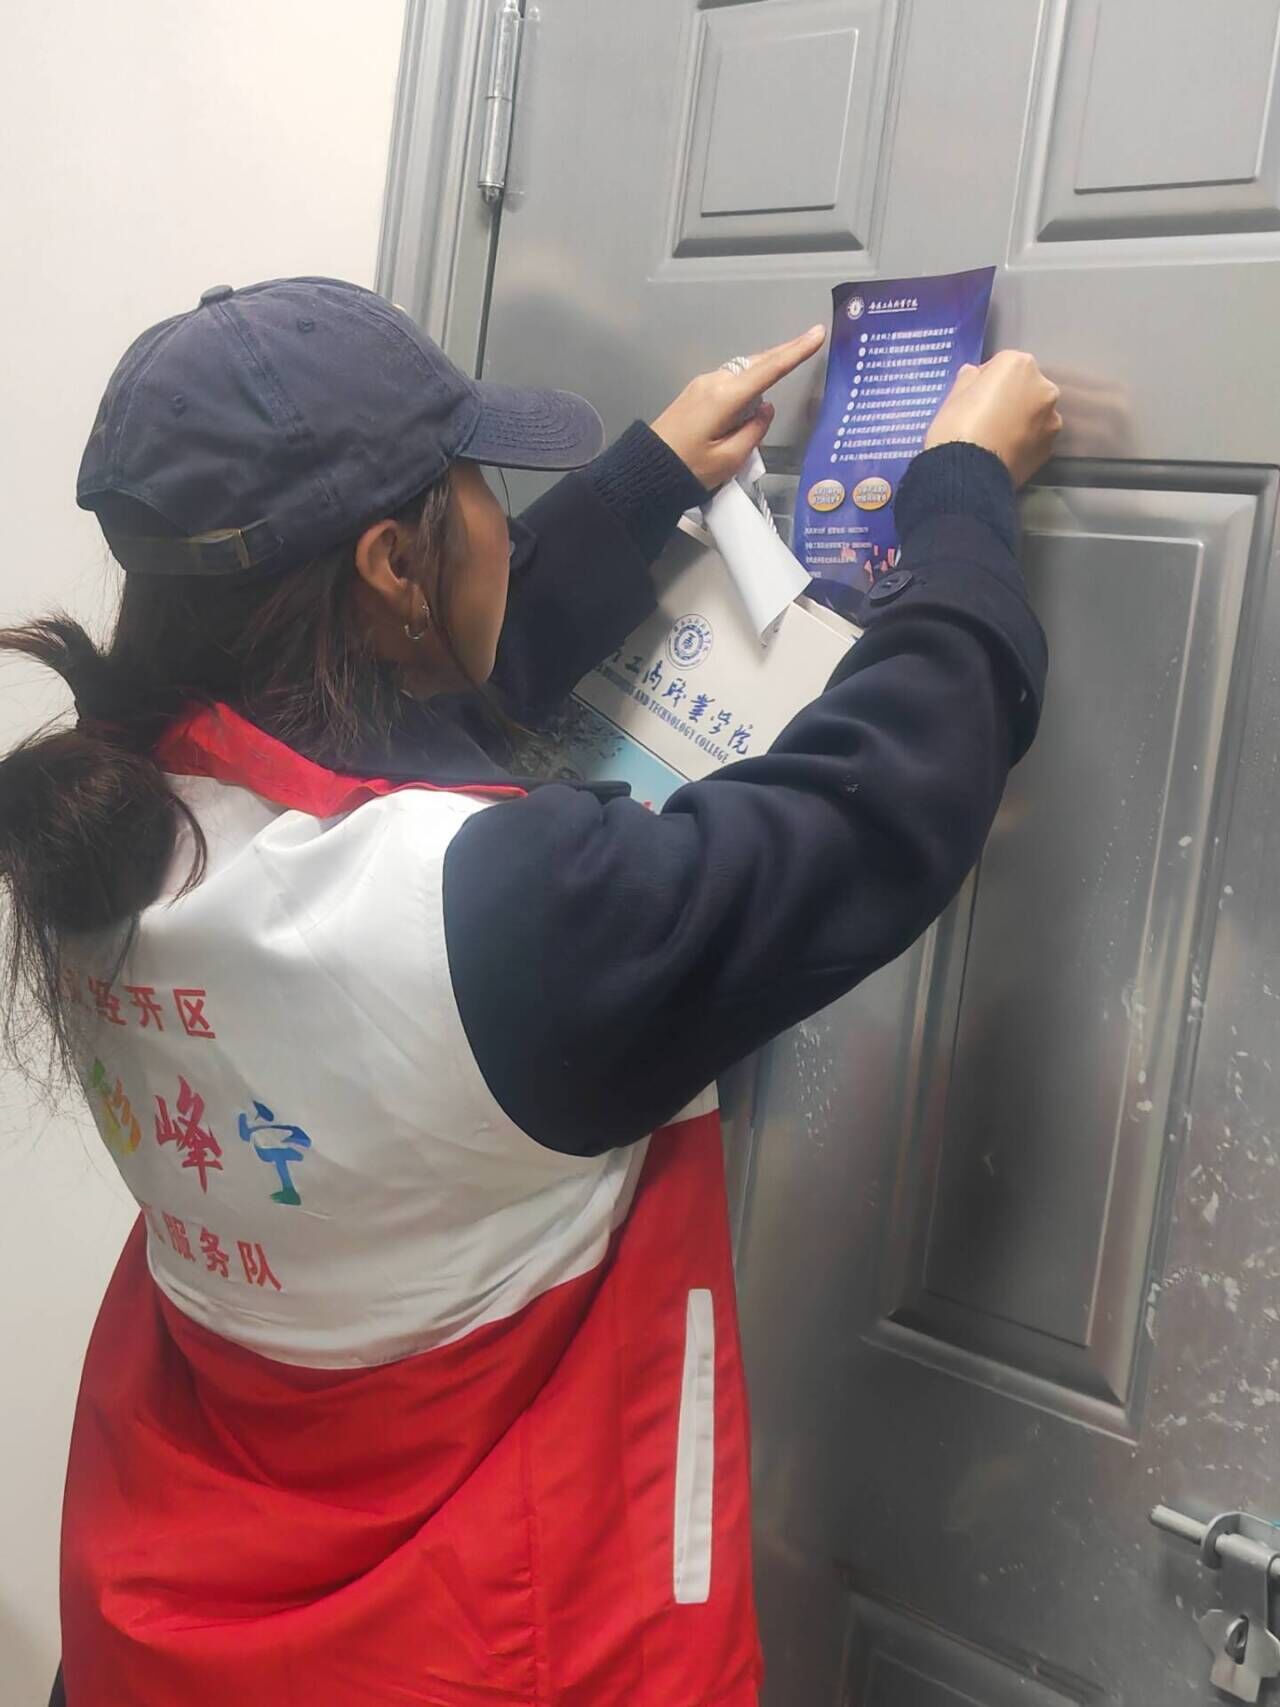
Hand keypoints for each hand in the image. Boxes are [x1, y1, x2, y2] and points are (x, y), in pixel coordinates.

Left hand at [651, 325, 825, 488]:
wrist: (645, 470)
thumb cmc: (686, 469)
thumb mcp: (729, 460)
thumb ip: (754, 432)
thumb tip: (766, 411)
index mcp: (725, 397)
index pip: (768, 370)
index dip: (795, 352)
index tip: (817, 334)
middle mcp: (714, 382)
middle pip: (756, 364)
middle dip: (783, 354)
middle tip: (809, 340)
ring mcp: (702, 385)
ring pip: (743, 373)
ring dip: (763, 374)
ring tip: (782, 373)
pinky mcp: (695, 394)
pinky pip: (729, 383)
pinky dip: (746, 386)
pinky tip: (752, 400)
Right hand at [924, 351, 1061, 487]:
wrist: (967, 475)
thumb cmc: (957, 427)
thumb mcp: (954, 395)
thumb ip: (969, 379)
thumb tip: (974, 376)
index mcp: (1019, 365)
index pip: (1002, 365)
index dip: (985, 381)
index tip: (973, 397)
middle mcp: (1044, 387)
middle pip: (1024, 388)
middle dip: (1009, 399)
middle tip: (985, 418)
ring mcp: (1051, 419)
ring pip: (1034, 414)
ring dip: (1020, 421)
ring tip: (996, 439)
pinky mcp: (1050, 449)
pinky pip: (1035, 438)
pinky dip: (1024, 442)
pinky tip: (1004, 454)